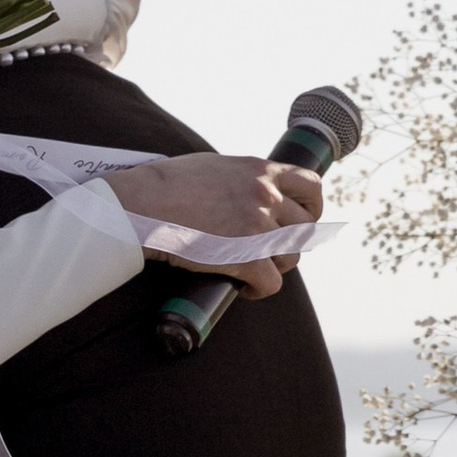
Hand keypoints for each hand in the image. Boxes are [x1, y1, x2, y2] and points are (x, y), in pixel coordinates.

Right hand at [126, 154, 322, 302]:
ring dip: (276, 266)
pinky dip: (260, 290)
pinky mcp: (245, 258)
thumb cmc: (168, 185)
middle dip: (293, 242)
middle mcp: (266, 195)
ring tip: (255, 269)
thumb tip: (248, 188)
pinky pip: (271, 283)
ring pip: (291, 256)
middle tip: (273, 251)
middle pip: (305, 227)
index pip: (312, 185)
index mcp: (261, 170)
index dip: (312, 207)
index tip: (302, 218)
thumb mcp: (215, 166)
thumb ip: (241, 176)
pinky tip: (244, 288)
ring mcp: (258, 227)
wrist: (144, 205)